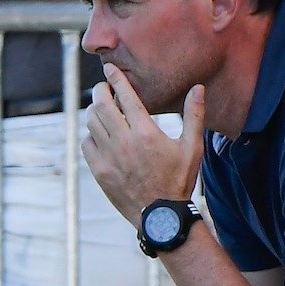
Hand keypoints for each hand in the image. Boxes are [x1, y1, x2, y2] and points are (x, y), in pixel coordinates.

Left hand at [83, 65, 204, 220]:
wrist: (161, 216)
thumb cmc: (179, 180)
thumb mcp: (192, 148)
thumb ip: (194, 116)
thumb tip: (198, 88)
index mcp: (146, 133)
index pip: (125, 96)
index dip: (115, 79)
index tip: (109, 69)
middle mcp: (124, 142)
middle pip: (100, 104)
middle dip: (99, 91)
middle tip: (103, 88)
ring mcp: (109, 157)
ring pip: (91, 122)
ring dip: (94, 112)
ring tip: (102, 110)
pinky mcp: (99, 171)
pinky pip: (86, 144)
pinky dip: (90, 135)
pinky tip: (100, 136)